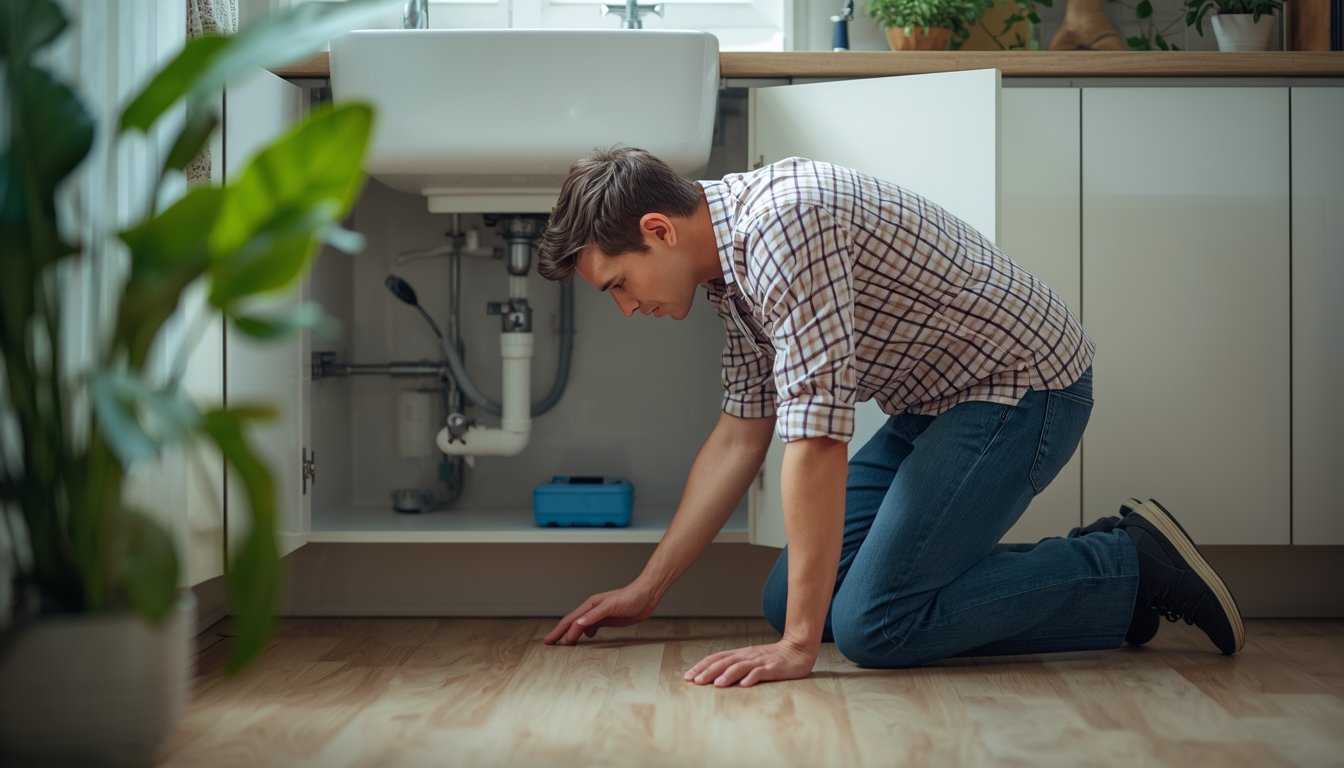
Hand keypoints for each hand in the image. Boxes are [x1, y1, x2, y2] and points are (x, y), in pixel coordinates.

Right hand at [542, 581, 658, 645]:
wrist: (647, 595)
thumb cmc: (631, 597)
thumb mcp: (611, 606)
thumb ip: (595, 615)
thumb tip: (577, 624)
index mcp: (590, 605)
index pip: (570, 621)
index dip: (558, 631)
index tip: (549, 642)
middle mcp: (592, 610)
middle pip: (571, 623)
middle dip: (559, 633)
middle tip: (548, 644)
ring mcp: (599, 615)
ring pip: (580, 626)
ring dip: (571, 635)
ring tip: (563, 645)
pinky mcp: (608, 619)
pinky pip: (592, 627)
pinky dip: (585, 634)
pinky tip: (587, 639)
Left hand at [683, 638, 818, 687]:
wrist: (798, 649)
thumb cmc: (772, 658)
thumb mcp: (751, 660)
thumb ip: (735, 666)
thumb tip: (714, 678)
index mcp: (740, 654)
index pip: (717, 658)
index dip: (702, 666)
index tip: (688, 676)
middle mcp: (747, 655)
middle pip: (725, 662)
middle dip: (709, 671)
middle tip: (695, 681)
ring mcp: (760, 660)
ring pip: (740, 666)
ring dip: (727, 674)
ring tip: (716, 683)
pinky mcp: (774, 667)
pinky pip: (762, 672)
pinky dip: (752, 677)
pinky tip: (744, 684)